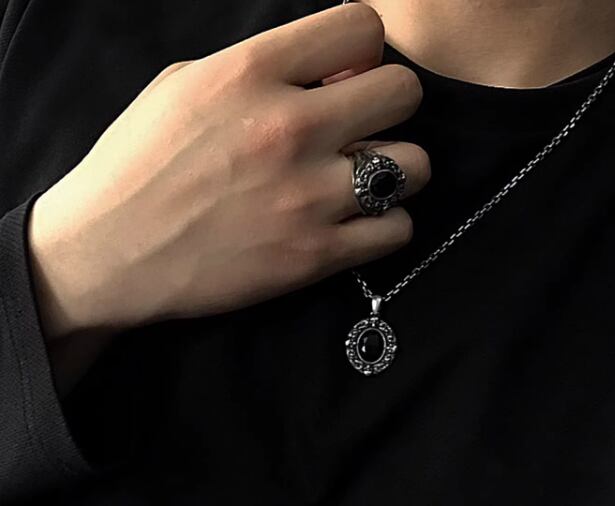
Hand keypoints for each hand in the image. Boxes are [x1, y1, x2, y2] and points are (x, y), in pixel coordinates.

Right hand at [28, 3, 429, 340]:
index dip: (362, 49)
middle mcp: (290, 129)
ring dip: (395, 169)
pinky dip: (383, 224)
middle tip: (361, 126)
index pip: (362, 26)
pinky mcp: (314, 256)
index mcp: (250, 73)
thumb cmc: (137, 164)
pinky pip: (396, 229)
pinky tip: (354, 223)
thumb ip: (261, 69)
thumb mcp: (185, 87)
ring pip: (415, 166)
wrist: (109, 252)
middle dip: (388, 105)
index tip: (346, 75)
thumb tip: (331, 73)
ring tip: (361, 180)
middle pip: (403, 91)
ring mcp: (307, 197)